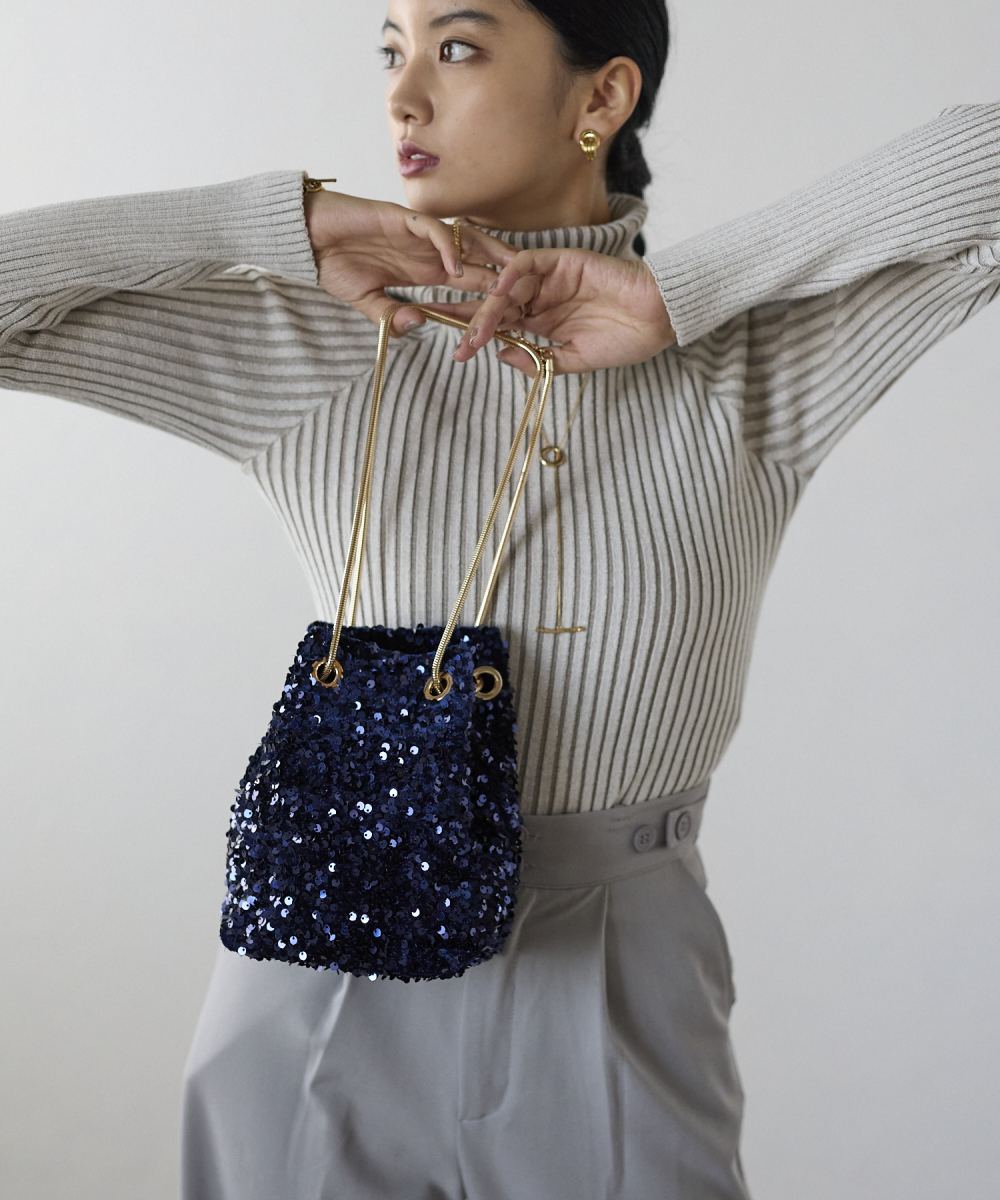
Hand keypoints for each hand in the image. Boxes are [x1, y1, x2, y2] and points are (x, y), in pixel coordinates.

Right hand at [304, 190, 514, 333]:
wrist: (307, 239)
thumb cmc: (334, 266)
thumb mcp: (367, 303)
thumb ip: (392, 317)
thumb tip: (417, 326)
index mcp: (422, 270)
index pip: (464, 283)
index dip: (485, 296)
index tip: (509, 314)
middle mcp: (426, 251)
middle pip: (475, 259)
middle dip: (500, 274)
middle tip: (529, 290)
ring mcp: (417, 234)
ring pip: (463, 239)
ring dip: (486, 255)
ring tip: (508, 273)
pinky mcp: (401, 218)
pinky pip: (432, 230)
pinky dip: (446, 246)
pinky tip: (456, 266)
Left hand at [433, 248, 675, 374]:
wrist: (658, 319)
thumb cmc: (625, 341)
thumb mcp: (574, 361)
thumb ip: (539, 361)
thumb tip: (501, 356)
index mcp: (542, 321)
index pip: (501, 325)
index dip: (476, 335)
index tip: (455, 353)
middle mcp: (541, 298)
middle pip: (494, 303)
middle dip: (466, 314)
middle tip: (438, 324)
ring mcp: (550, 278)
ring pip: (506, 285)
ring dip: (486, 304)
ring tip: (470, 325)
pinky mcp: (563, 260)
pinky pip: (528, 262)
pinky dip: (510, 273)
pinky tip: (496, 290)